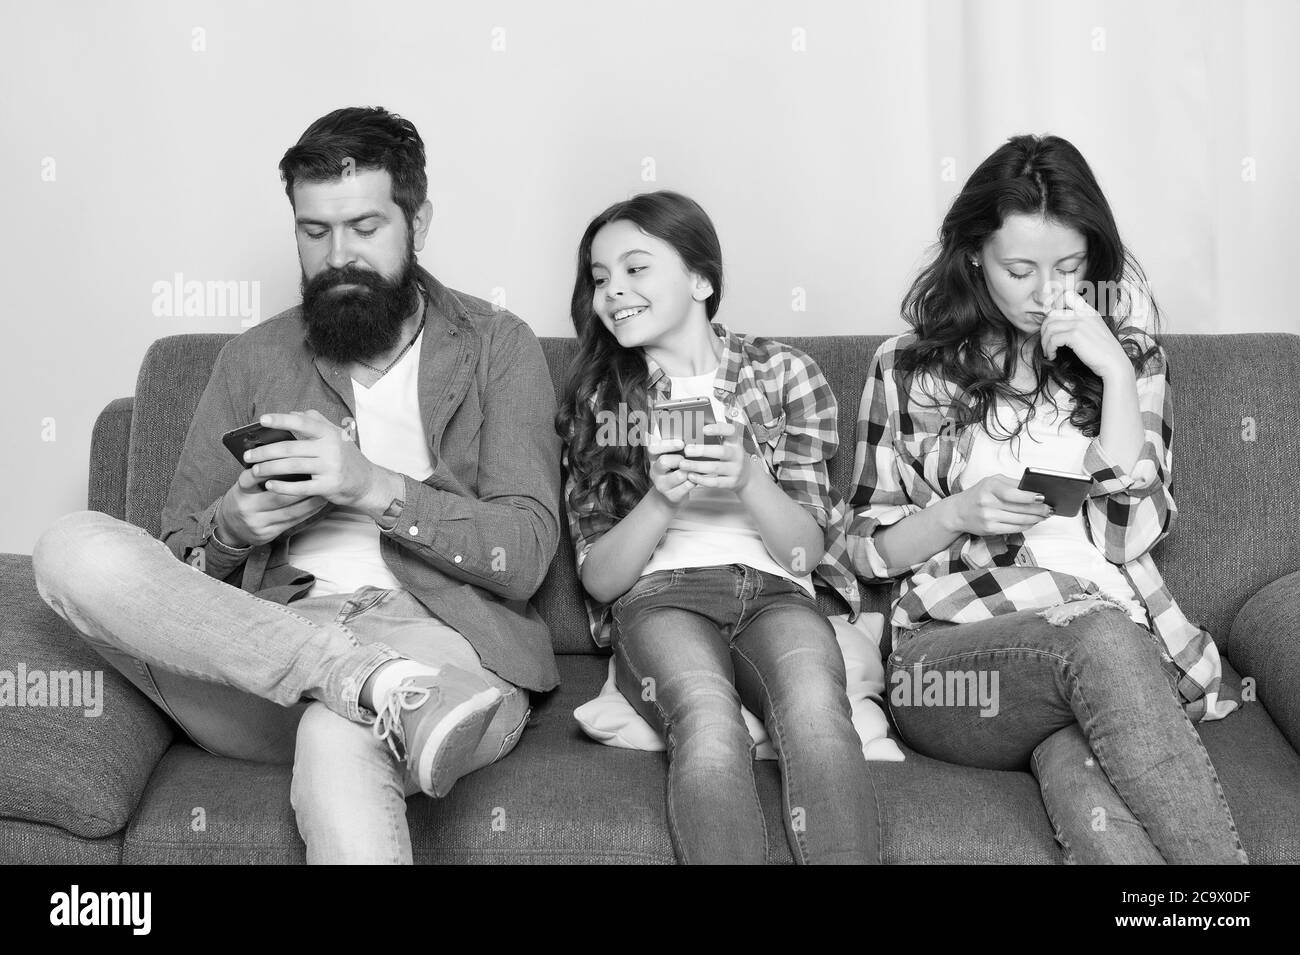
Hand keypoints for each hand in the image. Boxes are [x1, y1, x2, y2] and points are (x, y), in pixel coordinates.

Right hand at [217, 466, 327, 547]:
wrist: (230, 527)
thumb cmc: (244, 499)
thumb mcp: (245, 486)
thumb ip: (260, 475)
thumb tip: (289, 458)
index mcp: (240, 491)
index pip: (252, 478)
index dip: (270, 470)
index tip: (292, 461)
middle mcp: (247, 508)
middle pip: (277, 496)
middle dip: (300, 487)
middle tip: (317, 477)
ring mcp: (258, 523)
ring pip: (289, 512)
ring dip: (310, 501)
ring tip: (323, 491)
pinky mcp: (267, 534)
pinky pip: (292, 522)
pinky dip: (308, 512)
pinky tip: (318, 504)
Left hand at [242, 410, 378, 507]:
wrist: (368, 482)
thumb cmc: (347, 457)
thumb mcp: (336, 435)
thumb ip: (316, 422)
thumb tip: (293, 413)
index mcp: (329, 433)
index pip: (302, 423)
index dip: (281, 420)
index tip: (262, 420)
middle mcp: (330, 449)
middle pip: (290, 448)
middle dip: (265, 451)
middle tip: (248, 454)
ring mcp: (330, 468)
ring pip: (292, 467)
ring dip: (269, 468)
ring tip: (255, 470)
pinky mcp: (329, 486)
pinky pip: (300, 487)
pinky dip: (282, 487)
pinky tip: (269, 485)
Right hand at [647, 434, 692, 505]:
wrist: (671, 496)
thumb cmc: (675, 471)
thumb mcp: (672, 457)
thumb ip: (677, 446)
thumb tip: (693, 430)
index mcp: (654, 457)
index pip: (653, 448)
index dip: (667, 444)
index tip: (681, 443)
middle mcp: (655, 471)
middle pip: (664, 461)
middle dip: (680, 458)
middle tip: (688, 459)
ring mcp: (662, 485)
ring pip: (679, 475)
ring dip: (691, 470)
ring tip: (697, 468)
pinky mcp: (671, 496)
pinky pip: (686, 487)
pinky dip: (696, 481)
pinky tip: (700, 477)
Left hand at [677, 422, 752, 491]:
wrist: (747, 477)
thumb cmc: (732, 458)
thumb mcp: (730, 444)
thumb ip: (719, 435)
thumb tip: (701, 423)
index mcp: (735, 442)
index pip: (731, 432)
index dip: (718, 429)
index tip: (704, 429)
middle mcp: (737, 455)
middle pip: (721, 451)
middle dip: (702, 450)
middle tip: (687, 450)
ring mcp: (736, 470)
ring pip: (715, 467)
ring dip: (697, 466)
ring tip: (683, 464)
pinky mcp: (731, 482)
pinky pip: (715, 482)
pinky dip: (702, 479)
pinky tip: (691, 476)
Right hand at [945, 474, 1053, 536]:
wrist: (957, 512)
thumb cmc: (979, 493)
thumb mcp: (992, 482)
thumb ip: (1012, 484)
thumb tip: (1035, 489)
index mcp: (990, 487)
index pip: (1013, 493)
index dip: (1030, 497)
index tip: (1043, 497)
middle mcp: (988, 502)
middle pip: (1020, 508)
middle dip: (1039, 509)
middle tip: (1050, 508)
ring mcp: (988, 517)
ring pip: (1020, 520)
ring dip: (1036, 518)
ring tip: (1045, 515)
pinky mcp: (990, 529)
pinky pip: (1014, 528)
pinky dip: (1027, 525)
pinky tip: (1033, 522)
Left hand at [1040, 288, 1131, 380]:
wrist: (1113, 362)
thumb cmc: (1102, 350)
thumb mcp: (1093, 328)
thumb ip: (1080, 321)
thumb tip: (1057, 324)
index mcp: (1088, 310)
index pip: (1067, 295)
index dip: (1054, 306)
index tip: (1051, 323)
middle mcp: (1083, 314)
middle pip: (1051, 314)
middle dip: (1044, 330)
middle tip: (1046, 342)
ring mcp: (1079, 323)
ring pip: (1049, 327)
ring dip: (1045, 342)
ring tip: (1049, 351)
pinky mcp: (1075, 335)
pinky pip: (1053, 339)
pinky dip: (1049, 349)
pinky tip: (1052, 355)